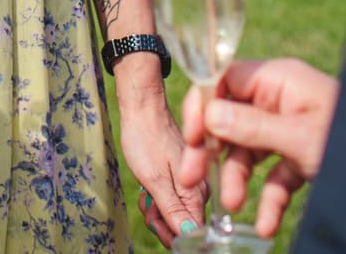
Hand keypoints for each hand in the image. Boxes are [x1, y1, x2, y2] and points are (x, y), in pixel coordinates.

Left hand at [115, 72, 207, 246]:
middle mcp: (201, 189)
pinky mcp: (184, 176)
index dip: (172, 234)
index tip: (154, 221)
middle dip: (161, 220)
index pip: (193, 231)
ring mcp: (193, 182)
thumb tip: (190, 236)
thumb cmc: (147, 140)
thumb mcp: (155, 180)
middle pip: (184, 224)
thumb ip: (174, 210)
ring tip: (146, 191)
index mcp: (198, 191)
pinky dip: (157, 197)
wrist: (143, 110)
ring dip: (156, 208)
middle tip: (147, 203)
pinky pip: (172, 199)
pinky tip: (148, 187)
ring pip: (175, 212)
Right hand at [175, 58, 339, 240]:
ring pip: (248, 151)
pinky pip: (274, 174)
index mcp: (277, 79)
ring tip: (232, 208)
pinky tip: (263, 225)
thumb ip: (251, 126)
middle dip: (210, 151)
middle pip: (229, 119)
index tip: (189, 136)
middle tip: (191, 178)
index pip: (223, 80)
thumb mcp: (298, 136)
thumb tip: (209, 115)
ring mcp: (289, 128)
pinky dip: (267, 198)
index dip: (202, 105)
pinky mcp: (300, 156)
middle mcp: (278, 99)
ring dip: (237, 179)